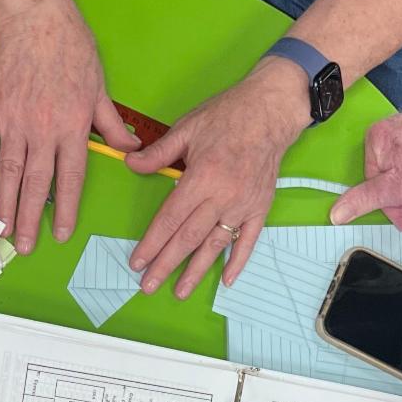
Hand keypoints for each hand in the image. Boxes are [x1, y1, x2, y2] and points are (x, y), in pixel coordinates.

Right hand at [0, 0, 139, 253]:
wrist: (36, 14)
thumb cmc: (71, 46)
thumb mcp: (100, 86)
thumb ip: (110, 123)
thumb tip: (128, 150)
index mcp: (73, 126)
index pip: (70, 177)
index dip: (66, 208)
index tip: (61, 233)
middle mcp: (44, 129)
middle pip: (37, 184)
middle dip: (31, 219)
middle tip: (25, 246)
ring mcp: (15, 120)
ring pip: (10, 171)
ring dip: (5, 204)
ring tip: (1, 229)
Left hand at [126, 60, 308, 298]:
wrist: (271, 109)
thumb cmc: (227, 115)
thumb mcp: (187, 127)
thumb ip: (158, 152)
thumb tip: (129, 163)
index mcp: (201, 177)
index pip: (170, 219)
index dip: (152, 243)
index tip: (138, 261)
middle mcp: (222, 196)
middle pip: (188, 238)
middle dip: (166, 264)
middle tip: (148, 285)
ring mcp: (243, 204)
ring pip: (215, 244)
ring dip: (196, 270)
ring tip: (179, 291)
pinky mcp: (260, 207)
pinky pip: (249, 240)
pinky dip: (238, 261)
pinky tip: (225, 281)